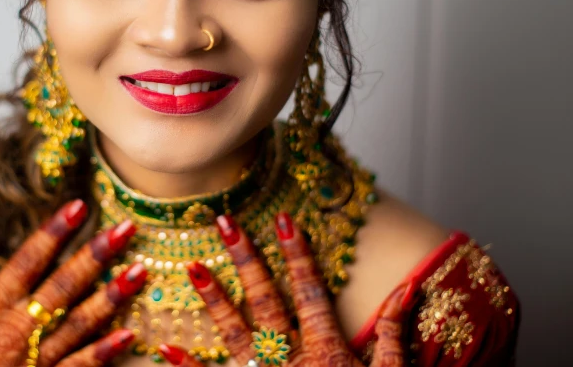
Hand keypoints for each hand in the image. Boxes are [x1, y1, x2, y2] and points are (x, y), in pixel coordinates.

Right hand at [0, 200, 145, 366]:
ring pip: (79, 323)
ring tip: (140, 271)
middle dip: (96, 255)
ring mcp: (34, 359)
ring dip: (112, 297)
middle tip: (125, 229)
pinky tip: (128, 333)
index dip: (53, 233)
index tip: (78, 206)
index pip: (27, 261)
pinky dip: (103, 352)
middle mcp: (15, 330)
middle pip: (62, 286)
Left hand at [158, 213, 410, 366]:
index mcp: (326, 352)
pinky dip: (189, 366)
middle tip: (225, 224)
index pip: (311, 293)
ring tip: (192, 266)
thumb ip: (395, 336)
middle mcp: (291, 361)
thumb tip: (406, 289)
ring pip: (235, 334)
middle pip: (265, 302)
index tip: (284, 220)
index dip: (298, 256)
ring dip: (214, 299)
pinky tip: (165, 346)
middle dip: (246, 260)